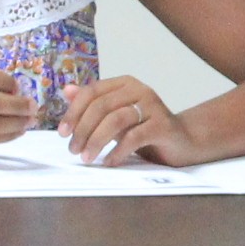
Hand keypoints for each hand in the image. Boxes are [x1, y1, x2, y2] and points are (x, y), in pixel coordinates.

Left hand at [58, 77, 189, 165]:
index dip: (74, 112)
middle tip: (73, 150)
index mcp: (124, 84)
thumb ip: (92, 103)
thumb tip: (67, 90)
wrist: (182, 141)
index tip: (62, 133)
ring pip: (116, 120)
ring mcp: (153, 106)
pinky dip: (117, 151)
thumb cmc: (144, 128)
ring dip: (96, 141)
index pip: (92, 92)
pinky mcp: (163, 125)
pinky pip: (134, 137)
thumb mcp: (115, 115)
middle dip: (83, 130)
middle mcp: (139, 90)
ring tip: (87, 157)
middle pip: (101, 106)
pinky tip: (109, 162)